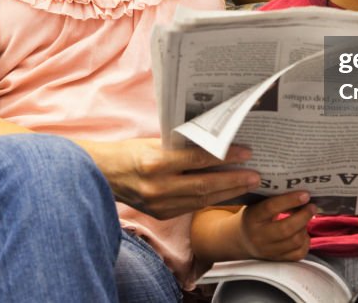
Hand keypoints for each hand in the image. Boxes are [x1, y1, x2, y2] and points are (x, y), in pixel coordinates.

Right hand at [91, 139, 259, 220]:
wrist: (101, 175)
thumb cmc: (129, 152)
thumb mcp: (154, 142)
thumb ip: (181, 147)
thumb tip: (214, 143)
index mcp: (156, 163)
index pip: (198, 160)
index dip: (224, 157)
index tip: (246, 153)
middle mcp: (158, 187)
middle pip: (204, 185)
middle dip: (233, 181)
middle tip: (255, 176)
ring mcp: (159, 204)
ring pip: (201, 200)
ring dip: (227, 193)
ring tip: (247, 185)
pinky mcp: (161, 214)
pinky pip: (192, 207)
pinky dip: (211, 201)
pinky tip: (227, 195)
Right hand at [236, 192, 315, 260]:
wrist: (242, 240)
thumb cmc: (254, 217)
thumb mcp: (257, 205)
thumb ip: (273, 199)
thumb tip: (300, 193)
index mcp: (252, 218)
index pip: (271, 207)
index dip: (290, 200)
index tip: (305, 194)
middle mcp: (259, 237)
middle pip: (286, 229)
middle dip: (303, 216)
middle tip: (312, 206)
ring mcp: (269, 251)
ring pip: (295, 241)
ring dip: (304, 228)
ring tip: (305, 219)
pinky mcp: (278, 260)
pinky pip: (299, 253)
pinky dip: (305, 242)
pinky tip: (302, 233)